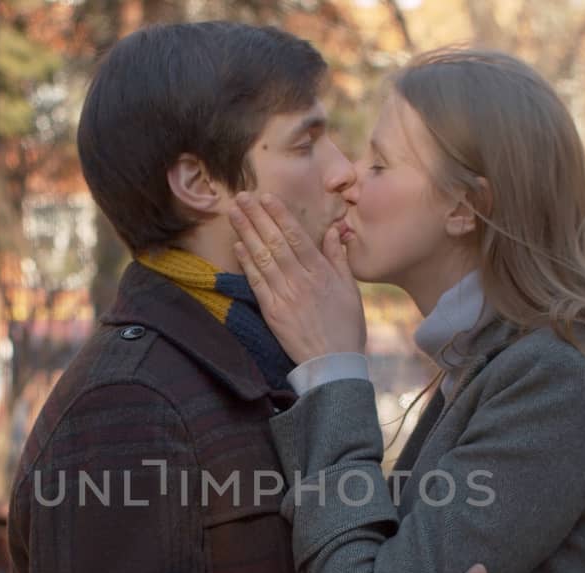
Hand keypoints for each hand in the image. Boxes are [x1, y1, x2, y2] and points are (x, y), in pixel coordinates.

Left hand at [229, 192, 366, 361]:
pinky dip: (246, 263)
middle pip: (275, 242)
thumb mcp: (350, 289)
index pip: (297, 236)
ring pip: (263, 258)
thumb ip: (338, 259)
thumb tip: (331, 231)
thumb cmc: (345, 326)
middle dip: (257, 217)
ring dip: (247, 233)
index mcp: (321, 273)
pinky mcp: (273, 313)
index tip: (266, 197)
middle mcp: (302, 280)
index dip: (280, 215)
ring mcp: (285, 296)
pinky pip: (257, 283)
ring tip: (234, 213)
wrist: (334, 363)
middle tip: (242, 196)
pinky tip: (237, 245)